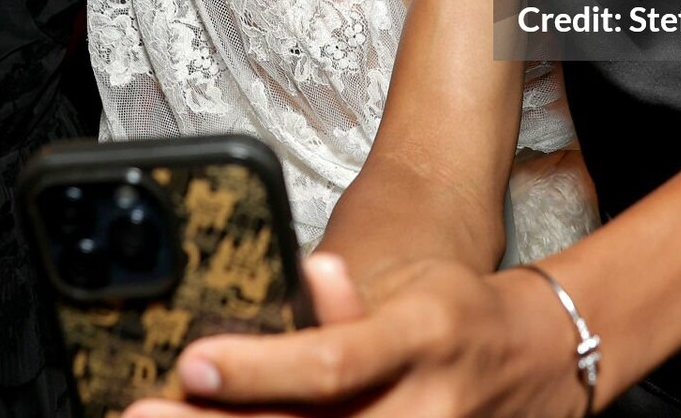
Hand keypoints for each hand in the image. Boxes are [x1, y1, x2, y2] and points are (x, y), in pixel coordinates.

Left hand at [122, 255, 589, 417]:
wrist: (537, 361)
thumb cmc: (453, 313)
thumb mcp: (409, 285)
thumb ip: (351, 300)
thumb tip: (307, 277)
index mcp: (419, 339)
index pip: (331, 363)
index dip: (258, 371)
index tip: (193, 363)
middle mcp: (426, 409)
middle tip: (143, 416)